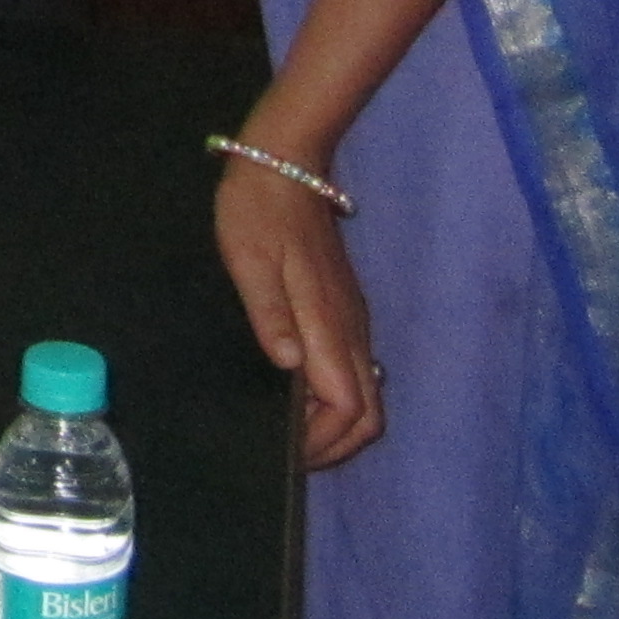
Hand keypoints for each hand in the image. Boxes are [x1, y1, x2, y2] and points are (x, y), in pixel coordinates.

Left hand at [212, 152, 385, 470]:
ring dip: (336, 427)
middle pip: (369, 415)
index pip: (348, 409)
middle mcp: (351, 330)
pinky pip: (353, 373)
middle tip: (289, 455)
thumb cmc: (259, 210)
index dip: (322, 443)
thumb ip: (269, 315)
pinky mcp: (344, 311)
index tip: (287, 456)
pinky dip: (334, 401)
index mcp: (329, 324)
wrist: (285, 162)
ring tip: (290, 433)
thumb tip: (288, 367)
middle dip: (336, 447)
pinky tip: (297, 396)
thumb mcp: (250, 260)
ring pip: (365, 395)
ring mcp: (352, 321)